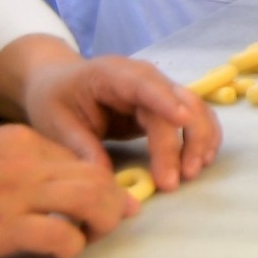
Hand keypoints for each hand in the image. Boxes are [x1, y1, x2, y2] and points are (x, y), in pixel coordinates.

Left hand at [0, 35, 218, 191]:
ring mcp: (158, 89)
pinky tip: (200, 161)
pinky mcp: (164, 106)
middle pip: (177, 101)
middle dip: (184, 139)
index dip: (165, 101)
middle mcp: (142, 77)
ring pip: (194, 108)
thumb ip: (82, 149)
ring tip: (192, 173)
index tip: (183, 122)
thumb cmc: (54, 99)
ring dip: (200, 140)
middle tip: (179, 178)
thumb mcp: (56, 124)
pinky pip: (194, 117)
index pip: (143, 85)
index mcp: (110, 75)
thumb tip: (105, 182)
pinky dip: (203, 137)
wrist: (57, 82)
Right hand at [0, 122, 134, 257]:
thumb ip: (13, 166)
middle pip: (95, 176)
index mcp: (17, 140)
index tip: (100, 205)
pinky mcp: (4, 227)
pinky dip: (73, 246)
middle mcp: (24, 160)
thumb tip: (50, 189)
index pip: (78, 157)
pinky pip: (62, 234)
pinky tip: (60, 253)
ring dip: (103, 222)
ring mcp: (15, 192)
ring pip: (91, 199)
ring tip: (91, 238)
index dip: (96, 183)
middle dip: (112, 202)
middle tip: (106, 225)